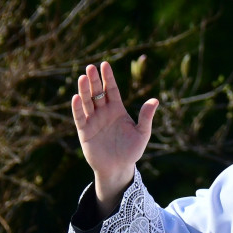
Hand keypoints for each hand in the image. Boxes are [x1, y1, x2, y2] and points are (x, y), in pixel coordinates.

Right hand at [71, 61, 158, 212]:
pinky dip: (78, 108)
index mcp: (117, 110)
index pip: (111, 89)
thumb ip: (146, 117)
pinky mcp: (85, 131)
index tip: (104, 64)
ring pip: (87, 102)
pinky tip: (77, 97)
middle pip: (97, 92)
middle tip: (90, 67)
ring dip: (84, 90)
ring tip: (82, 77)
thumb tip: (155, 101)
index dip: (108, 77)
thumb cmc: (131, 151)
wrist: (119, 168)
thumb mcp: (142, 134)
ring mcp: (93, 121)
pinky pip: (80, 117)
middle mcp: (103, 112)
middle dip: (94, 80)